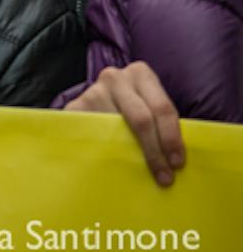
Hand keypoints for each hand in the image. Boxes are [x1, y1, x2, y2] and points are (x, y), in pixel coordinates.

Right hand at [64, 61, 185, 185]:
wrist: (101, 102)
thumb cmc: (136, 109)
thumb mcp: (151, 106)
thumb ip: (161, 122)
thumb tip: (179, 158)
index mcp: (141, 74)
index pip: (162, 107)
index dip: (171, 137)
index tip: (177, 163)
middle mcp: (114, 78)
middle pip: (140, 119)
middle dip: (155, 151)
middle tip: (165, 177)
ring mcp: (92, 91)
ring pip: (116, 129)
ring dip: (130, 155)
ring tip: (141, 175)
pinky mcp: (73, 107)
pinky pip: (93, 133)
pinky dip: (105, 151)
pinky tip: (113, 165)